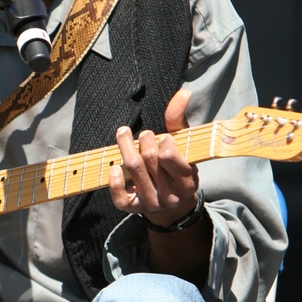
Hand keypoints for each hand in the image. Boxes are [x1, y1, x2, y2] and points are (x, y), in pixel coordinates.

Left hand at [108, 88, 199, 225]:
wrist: (173, 207)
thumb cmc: (178, 171)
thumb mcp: (185, 149)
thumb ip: (180, 123)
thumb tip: (183, 92)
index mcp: (187, 183)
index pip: (169, 156)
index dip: (164, 141)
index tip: (163, 138)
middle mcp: (170, 196)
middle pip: (149, 158)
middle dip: (145, 140)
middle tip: (145, 135)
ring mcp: (151, 204)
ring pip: (133, 169)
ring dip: (126, 146)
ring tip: (124, 134)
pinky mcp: (134, 209)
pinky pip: (120, 197)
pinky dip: (114, 181)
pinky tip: (114, 167)